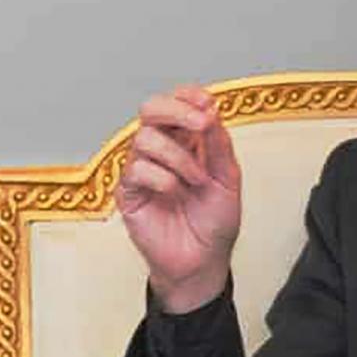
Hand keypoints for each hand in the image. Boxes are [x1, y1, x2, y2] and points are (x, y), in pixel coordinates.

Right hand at [116, 85, 242, 312]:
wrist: (203, 261)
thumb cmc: (214, 222)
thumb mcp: (228, 178)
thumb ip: (218, 144)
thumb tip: (209, 110)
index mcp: (185, 140)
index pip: (177, 101)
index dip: (188, 96)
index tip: (208, 106)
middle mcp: (161, 150)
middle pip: (151, 108)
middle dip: (176, 110)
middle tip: (200, 125)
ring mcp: (142, 170)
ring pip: (145, 138)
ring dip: (178, 157)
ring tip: (196, 181)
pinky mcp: (128, 193)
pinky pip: (136, 170)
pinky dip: (162, 178)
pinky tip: (175, 193)